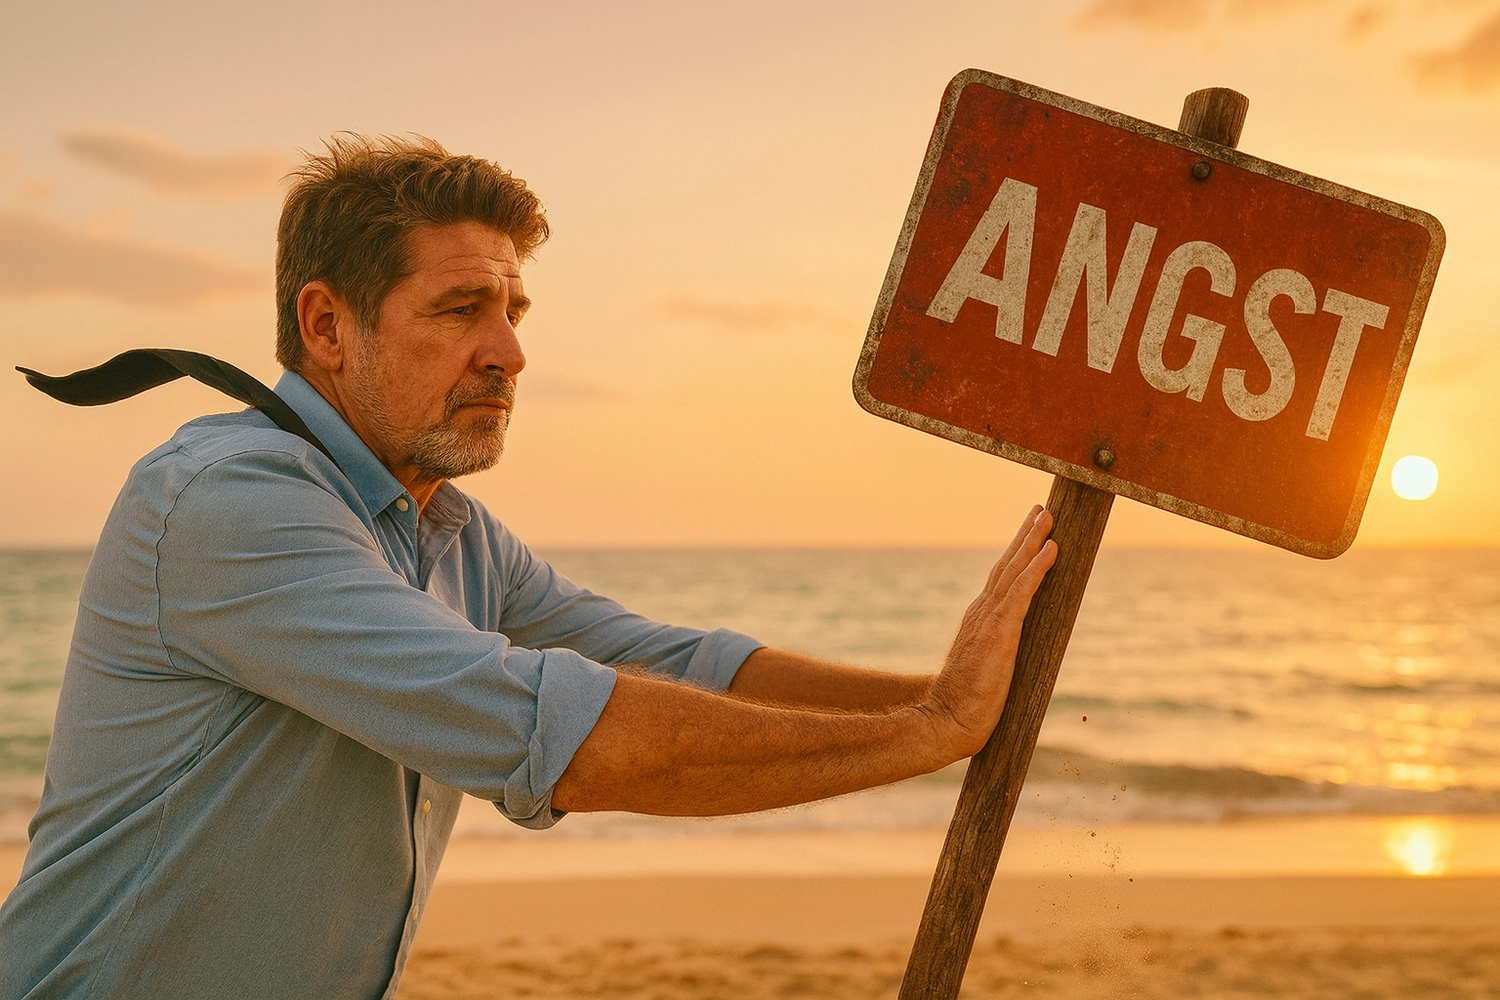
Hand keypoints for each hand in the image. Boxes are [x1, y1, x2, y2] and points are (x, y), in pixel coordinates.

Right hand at [921, 505, 1055, 758]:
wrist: (947, 721)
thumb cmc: (967, 705)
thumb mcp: (986, 670)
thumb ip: (996, 654)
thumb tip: (1012, 657)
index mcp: (979, 620)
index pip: (1002, 580)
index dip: (1018, 554)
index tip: (1032, 533)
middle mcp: (982, 612)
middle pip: (1007, 565)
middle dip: (1026, 536)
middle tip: (1041, 510)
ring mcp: (989, 619)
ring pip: (1014, 570)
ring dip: (1032, 541)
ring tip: (1047, 517)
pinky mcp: (999, 631)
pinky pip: (1023, 591)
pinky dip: (1037, 567)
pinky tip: (1051, 549)